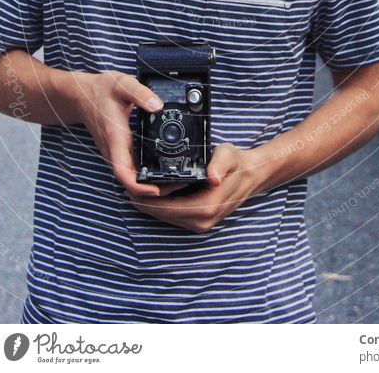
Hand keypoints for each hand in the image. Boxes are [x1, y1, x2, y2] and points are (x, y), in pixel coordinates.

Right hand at [75, 69, 186, 198]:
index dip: (139, 187)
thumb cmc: (101, 90)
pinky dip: (145, 177)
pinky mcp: (118, 151)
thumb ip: (140, 93)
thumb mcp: (122, 84)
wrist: (82, 95)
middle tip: (178, 184)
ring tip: (175, 182)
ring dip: (150, 186)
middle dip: (152, 191)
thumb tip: (158, 105)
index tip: (157, 190)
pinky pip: (131, 171)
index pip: (123, 173)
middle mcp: (114, 151)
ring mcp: (115, 153)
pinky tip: (162, 173)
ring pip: (131, 180)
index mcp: (115, 139)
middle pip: (130, 184)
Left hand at [128, 143, 260, 232]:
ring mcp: (201, 223)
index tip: (131, 186)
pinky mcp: (200, 221)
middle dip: (143, 201)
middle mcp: (203, 220)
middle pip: (162, 215)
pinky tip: (153, 192)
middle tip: (127, 185)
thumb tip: (213, 178)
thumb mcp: (228, 156)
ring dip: (150, 204)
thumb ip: (219, 165)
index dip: (146, 199)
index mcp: (207, 206)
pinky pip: (174, 215)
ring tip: (136, 188)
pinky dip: (161, 205)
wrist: (251, 176)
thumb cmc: (237, 164)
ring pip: (166, 217)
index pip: (167, 208)